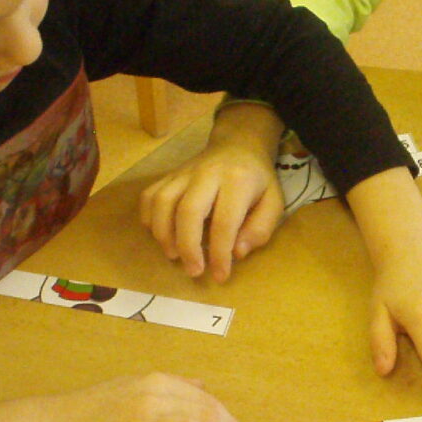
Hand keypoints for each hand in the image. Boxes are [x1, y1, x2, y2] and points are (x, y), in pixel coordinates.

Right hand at [140, 102, 284, 281]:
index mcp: (237, 181)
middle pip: (188, 210)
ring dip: (164, 234)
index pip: (225, 221)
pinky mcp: (168, 175)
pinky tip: (160, 234)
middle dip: (188, 247)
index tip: (220, 276)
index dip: (220, 253)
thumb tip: (237, 253)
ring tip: (174, 256)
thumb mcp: (273, 202)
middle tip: (194, 271)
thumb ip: (260, 229)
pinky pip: (149, 196)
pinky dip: (148, 218)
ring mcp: (183, 173)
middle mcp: (207, 174)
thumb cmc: (257, 181)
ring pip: (162, 202)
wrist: (238, 145)